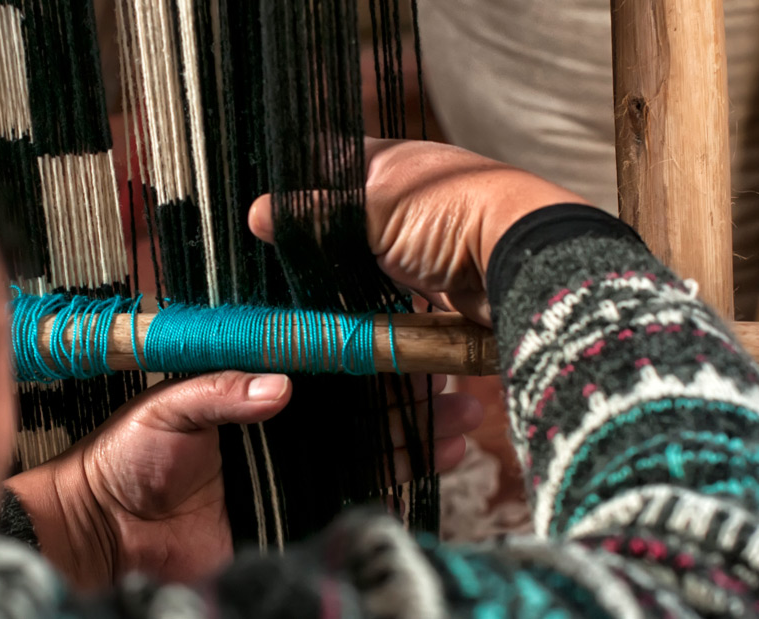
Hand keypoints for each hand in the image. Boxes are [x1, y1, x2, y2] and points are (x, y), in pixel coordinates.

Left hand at [6, 369, 479, 588]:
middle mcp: (282, 427)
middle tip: (456, 389)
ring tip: (463, 425)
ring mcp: (293, 470)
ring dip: (416, 437)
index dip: (367, 360)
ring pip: (367, 449)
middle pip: (358, 409)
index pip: (322, 369)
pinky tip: (434, 464)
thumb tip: (280, 385)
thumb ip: (221, 393)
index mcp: (252, 390)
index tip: (409, 351)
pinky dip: (393, 480)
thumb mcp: (169, 409)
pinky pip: (351, 494)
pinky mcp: (293, 511)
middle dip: (410, 400)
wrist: (108, 529)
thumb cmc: (128, 456)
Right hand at [248, 139, 586, 324]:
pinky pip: (392, 298)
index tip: (269, 218)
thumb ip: (314, 215)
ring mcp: (424, 242)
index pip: (331, 166)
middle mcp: (408, 199)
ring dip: (344, 281)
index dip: (301, 189)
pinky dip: (373, 308)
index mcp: (392, 164)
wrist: (521, 264)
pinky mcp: (437, 285)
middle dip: (319, 244)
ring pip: (367, 263)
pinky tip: (348, 319)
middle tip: (280, 267)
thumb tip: (257, 213)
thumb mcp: (372, 208)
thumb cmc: (451, 216)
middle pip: (347, 221)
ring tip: (307, 298)